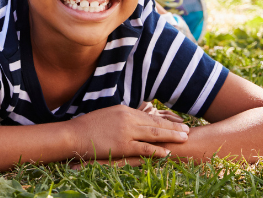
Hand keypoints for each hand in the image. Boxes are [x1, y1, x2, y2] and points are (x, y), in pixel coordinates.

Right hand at [67, 104, 189, 160]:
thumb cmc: (89, 126)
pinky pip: (145, 148)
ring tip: (184, 138)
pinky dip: (157, 150)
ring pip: (154, 134)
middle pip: (155, 123)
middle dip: (173, 127)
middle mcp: (127, 118)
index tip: (176, 122)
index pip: (149, 115)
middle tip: (187, 129)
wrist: (75, 134)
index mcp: (124, 110)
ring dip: (171, 137)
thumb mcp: (108, 116)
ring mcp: (126, 131)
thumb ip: (123, 118)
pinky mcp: (123, 145)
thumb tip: (135, 121)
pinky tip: (167, 152)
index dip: (164, 120)